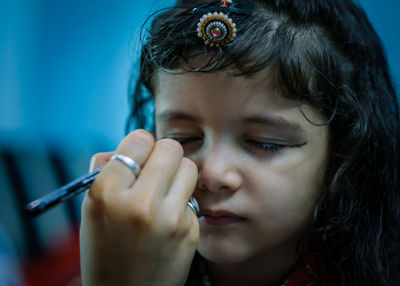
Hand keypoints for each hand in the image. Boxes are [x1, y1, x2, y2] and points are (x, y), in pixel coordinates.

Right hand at [80, 129, 198, 285]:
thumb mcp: (92, 208)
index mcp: (107, 193)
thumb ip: (107, 170)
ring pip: (190, 167)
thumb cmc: (105, 248)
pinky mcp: (189, 231)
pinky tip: (169, 220)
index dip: (140, 146)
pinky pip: (192, 197)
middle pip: (172, 148)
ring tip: (165, 192)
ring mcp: (169, 218)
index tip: (139, 158)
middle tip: (157, 171)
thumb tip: (130, 145)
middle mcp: (140, 203)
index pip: (140, 139)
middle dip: (164, 155)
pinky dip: (182, 202)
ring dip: (178, 174)